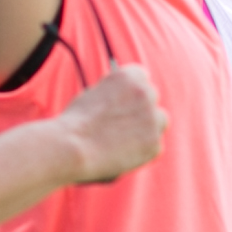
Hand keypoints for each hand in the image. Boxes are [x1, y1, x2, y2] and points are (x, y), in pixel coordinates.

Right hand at [57, 63, 165, 183]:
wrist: (72, 147)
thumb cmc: (75, 123)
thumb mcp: (94, 94)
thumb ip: (116, 95)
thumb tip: (125, 102)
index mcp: (129, 76)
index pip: (141, 77)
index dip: (131, 92)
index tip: (124, 103)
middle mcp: (146, 93)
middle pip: (152, 100)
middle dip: (141, 111)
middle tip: (122, 125)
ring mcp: (153, 118)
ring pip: (159, 122)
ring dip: (146, 130)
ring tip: (122, 142)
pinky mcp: (155, 143)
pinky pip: (155, 147)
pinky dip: (142, 153)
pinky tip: (122, 155)